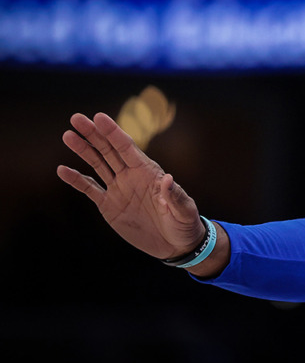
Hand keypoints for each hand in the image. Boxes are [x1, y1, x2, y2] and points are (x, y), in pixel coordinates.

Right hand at [58, 112, 204, 259]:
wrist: (175, 245)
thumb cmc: (184, 224)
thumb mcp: (183, 211)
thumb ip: (175, 196)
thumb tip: (167, 179)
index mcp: (149, 172)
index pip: (128, 148)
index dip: (113, 132)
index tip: (99, 117)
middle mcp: (131, 176)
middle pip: (109, 150)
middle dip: (93, 134)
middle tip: (76, 118)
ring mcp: (119, 189)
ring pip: (97, 164)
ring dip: (83, 150)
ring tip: (68, 135)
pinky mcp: (109, 205)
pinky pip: (89, 189)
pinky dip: (76, 179)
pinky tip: (62, 169)